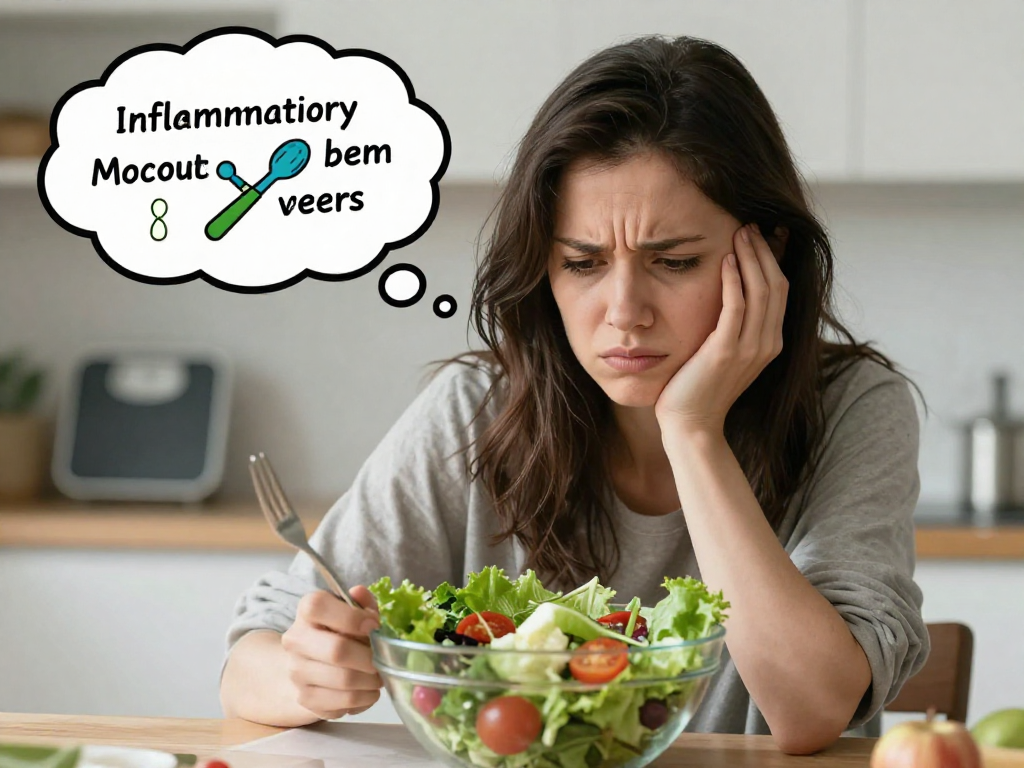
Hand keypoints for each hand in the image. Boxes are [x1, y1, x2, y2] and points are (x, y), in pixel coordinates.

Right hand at [281, 584, 382, 719]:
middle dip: (369, 657)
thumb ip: (362, 602)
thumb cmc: (341, 631)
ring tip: (379, 676)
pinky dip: (365, 698)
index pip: (318, 606)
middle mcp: (296, 640)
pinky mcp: (305, 698)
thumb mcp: (354, 611)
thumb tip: (359, 593)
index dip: (351, 616)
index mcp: (307, 611)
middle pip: (337, 650)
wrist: (311, 663)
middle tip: (383, 659)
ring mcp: (297, 672)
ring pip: (344, 680)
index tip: (374, 626)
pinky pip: (343, 703)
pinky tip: (368, 690)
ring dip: (371, 680)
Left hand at [654, 223, 788, 437]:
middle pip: (776, 284)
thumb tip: (729, 294)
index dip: (773, 259)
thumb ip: (733, 325)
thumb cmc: (699, 386)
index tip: (761, 234)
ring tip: (740, 232)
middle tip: (750, 224)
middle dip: (764, 251)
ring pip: (761, 290)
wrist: (691, 424)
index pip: (780, 290)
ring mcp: (750, 348)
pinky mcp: (727, 351)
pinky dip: (734, 279)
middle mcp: (767, 343)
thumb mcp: (724, 351)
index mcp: (770, 342)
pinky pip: (737, 307)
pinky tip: (725, 259)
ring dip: (751, 257)